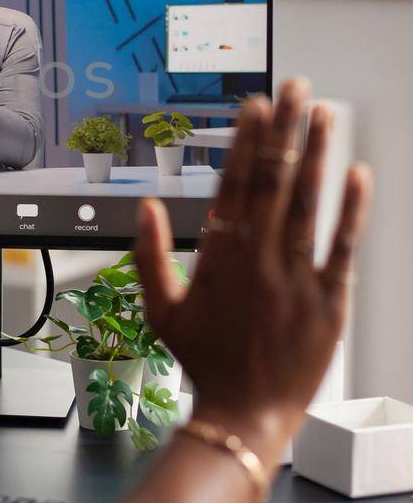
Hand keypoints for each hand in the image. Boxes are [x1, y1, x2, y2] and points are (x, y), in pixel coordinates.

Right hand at [134, 78, 371, 450]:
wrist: (246, 414)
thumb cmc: (205, 362)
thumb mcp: (161, 311)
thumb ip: (149, 255)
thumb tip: (146, 207)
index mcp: (219, 257)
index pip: (234, 184)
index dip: (246, 141)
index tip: (256, 106)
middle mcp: (259, 259)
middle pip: (273, 180)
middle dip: (285, 129)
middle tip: (294, 88)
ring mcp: (297, 277)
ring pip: (308, 202)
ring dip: (317, 153)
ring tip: (324, 112)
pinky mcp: (330, 300)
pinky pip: (343, 246)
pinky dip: (352, 209)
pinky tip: (358, 173)